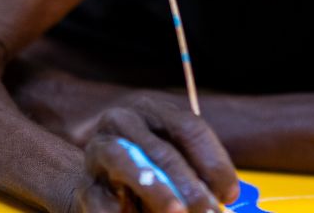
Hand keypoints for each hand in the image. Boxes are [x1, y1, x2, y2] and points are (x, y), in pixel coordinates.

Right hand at [73, 94, 239, 212]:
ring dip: (154, 190)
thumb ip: (197, 175)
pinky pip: (98, 197)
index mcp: (153, 110)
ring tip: (176, 212)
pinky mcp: (83, 184)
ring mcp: (97, 150)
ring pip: (124, 161)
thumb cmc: (148, 171)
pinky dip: (116, 210)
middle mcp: (123, 121)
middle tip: (208, 212)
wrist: (99, 184)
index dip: (213, 160)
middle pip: (161, 149)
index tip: (229, 193)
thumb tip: (227, 196)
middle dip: (189, 184)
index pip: (188, 127)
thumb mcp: (174, 165)